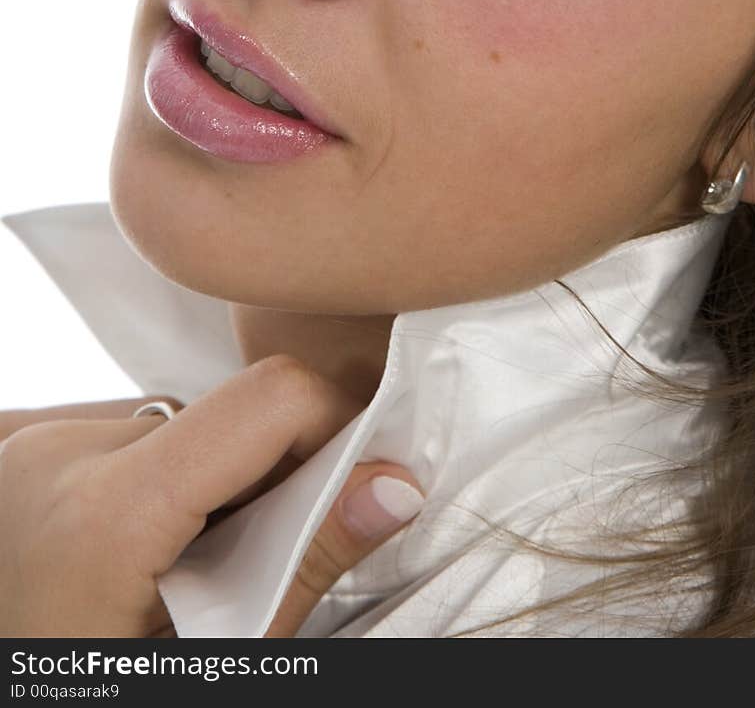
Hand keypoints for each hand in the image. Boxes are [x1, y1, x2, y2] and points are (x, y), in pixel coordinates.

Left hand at [0, 356, 424, 637]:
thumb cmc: (93, 695)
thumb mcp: (209, 661)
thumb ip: (303, 565)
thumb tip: (394, 487)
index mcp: (107, 512)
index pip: (270, 398)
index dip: (333, 428)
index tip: (350, 485)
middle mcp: (58, 451)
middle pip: (222, 415)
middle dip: (260, 477)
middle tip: (244, 566)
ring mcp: (28, 443)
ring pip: (174, 421)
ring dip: (200, 480)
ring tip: (175, 570)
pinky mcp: (17, 445)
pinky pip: (122, 429)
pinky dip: (149, 476)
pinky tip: (129, 548)